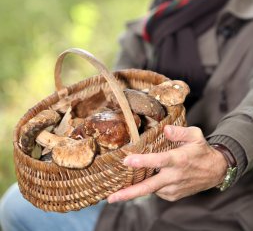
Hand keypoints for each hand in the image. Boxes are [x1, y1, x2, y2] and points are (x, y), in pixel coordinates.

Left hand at [107, 125, 227, 202]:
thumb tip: (165, 129)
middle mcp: (175, 176)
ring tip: (120, 185)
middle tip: (111, 197)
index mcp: (179, 159)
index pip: (158, 161)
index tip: (126, 161)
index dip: (142, 161)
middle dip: (129, 193)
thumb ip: (179, 131)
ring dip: (135, 187)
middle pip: (148, 187)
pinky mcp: (173, 195)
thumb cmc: (202, 150)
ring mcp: (174, 188)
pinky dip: (148, 185)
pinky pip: (156, 191)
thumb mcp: (195, 135)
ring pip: (150, 189)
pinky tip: (144, 177)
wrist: (215, 171)